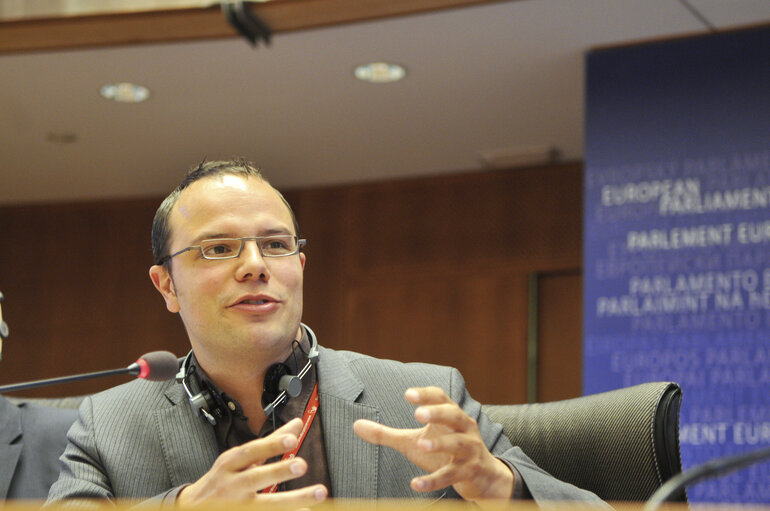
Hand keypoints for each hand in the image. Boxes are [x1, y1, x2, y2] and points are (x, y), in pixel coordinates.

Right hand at [177, 418, 327, 505]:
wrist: (193, 508)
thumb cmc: (222, 481)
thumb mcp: (240, 458)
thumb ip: (271, 443)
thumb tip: (297, 425)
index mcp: (230, 464)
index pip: (251, 452)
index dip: (271, 445)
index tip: (292, 439)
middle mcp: (231, 485)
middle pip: (255, 478)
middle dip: (279, 471)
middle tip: (303, 465)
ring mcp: (235, 506)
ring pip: (264, 504)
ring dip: (293, 500)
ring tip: (318, 494)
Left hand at [353, 386, 513, 500]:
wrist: (483, 476)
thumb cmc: (443, 452)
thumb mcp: (414, 441)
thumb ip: (386, 434)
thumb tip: (355, 425)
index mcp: (450, 416)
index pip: (441, 398)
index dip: (426, 395)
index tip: (408, 394)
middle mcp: (463, 429)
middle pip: (454, 415)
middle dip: (437, 413)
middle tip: (418, 414)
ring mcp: (469, 450)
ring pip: (458, 444)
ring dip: (441, 444)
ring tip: (422, 443)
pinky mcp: (469, 472)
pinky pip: (452, 475)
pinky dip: (435, 480)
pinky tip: (416, 484)